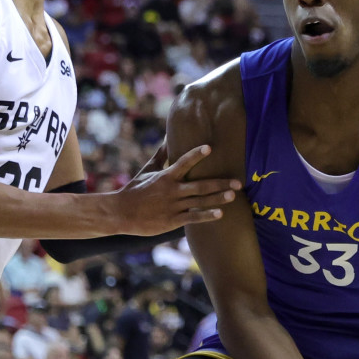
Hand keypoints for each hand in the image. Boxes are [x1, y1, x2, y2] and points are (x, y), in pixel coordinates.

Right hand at [113, 144, 240, 235]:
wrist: (121, 212)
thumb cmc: (135, 189)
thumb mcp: (147, 170)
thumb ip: (161, 155)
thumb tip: (168, 137)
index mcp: (166, 176)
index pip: (183, 162)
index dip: (196, 154)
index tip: (210, 147)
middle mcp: (172, 190)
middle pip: (200, 185)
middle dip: (220, 183)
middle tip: (238, 181)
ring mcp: (173, 206)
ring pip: (199, 201)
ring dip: (218, 198)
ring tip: (233, 195)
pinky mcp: (171, 220)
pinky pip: (193, 217)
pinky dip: (207, 215)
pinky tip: (221, 214)